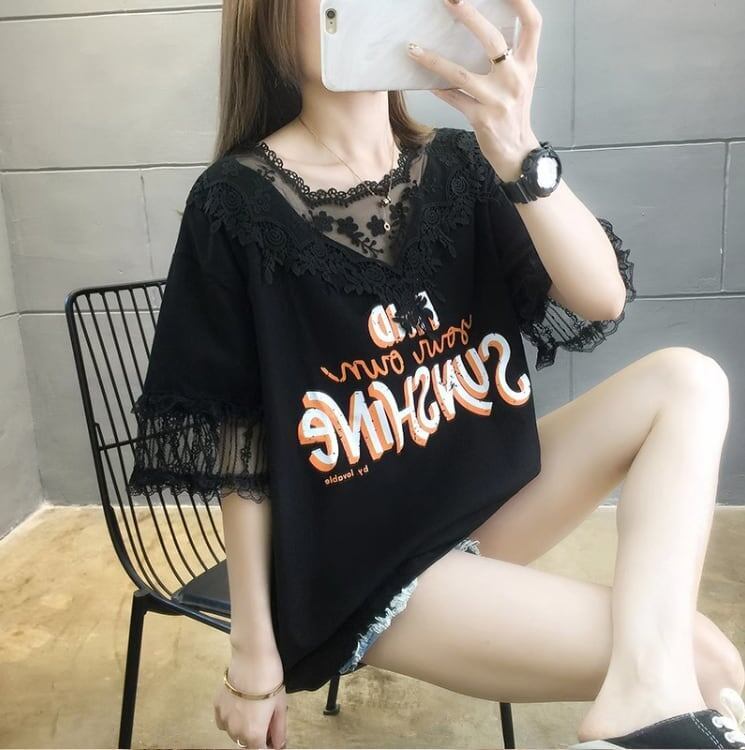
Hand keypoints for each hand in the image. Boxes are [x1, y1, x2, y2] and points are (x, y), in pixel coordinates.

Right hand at [214, 651, 287, 748]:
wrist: (252, 657)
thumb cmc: (270, 680)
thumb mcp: (280, 706)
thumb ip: (278, 730)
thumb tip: (278, 744)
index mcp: (254, 734)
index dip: (268, 746)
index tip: (272, 739)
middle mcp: (236, 731)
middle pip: (246, 743)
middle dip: (256, 736)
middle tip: (265, 718)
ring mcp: (224, 719)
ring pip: (234, 732)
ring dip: (242, 728)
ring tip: (252, 708)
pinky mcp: (217, 706)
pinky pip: (223, 721)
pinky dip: (231, 719)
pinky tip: (239, 705)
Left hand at [406, 0, 542, 181]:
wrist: (517, 152)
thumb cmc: (514, 112)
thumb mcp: (520, 80)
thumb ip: (509, 56)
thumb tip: (479, 28)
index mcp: (528, 65)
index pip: (532, 23)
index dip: (521, 0)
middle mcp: (516, 79)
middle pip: (493, 40)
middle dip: (469, 16)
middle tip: (449, 0)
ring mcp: (498, 100)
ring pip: (461, 73)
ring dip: (434, 60)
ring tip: (412, 48)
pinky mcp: (482, 119)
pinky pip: (453, 98)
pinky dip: (437, 88)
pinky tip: (423, 80)